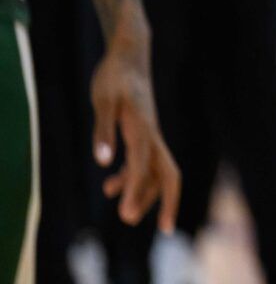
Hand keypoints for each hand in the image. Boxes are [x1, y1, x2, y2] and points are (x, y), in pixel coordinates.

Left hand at [90, 40, 179, 230]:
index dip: (135, 190)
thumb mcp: (103, 101)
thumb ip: (103, 131)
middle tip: (156, 228)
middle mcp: (152, 135)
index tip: (126, 214)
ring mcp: (150, 134)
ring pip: (155, 171)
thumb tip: (102, 162)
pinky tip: (110, 186)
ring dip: (142, 192)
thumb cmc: (114, 77)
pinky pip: (144, 161)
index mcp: (143, 128)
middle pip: (166, 173)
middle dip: (162, 201)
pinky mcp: (143, 132)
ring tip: (123, 214)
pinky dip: (131, 177)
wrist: (129, 56)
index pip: (143, 165)